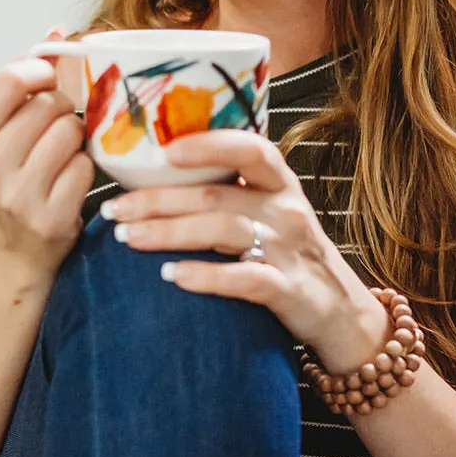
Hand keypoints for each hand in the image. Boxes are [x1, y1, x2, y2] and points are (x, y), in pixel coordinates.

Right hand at [0, 41, 95, 277]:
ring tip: (66, 151)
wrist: (20, 250)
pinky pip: (85, 166)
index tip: (48, 79)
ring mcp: (19, 195)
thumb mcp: (8, 132)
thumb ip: (29, 81)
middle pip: (48, 104)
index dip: (39, 71)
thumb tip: (58, 32)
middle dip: (64, 107)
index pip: (9, 80)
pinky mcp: (51, 217)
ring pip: (70, 131)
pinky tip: (72, 178)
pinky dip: (85, 167)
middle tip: (59, 124)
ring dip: (78, 136)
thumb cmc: (17, 178)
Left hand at [99, 129, 385, 350]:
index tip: (162, 151)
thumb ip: (231, 190)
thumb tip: (161, 171)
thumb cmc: (290, 253)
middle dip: (158, 200)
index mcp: (279, 183)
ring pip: (223, 231)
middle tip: (114, 209)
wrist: (342, 311)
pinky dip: (206, 276)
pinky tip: (172, 276)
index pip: (249, 148)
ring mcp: (290, 248)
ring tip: (128, 239)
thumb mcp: (270, 212)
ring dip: (170, 233)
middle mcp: (286, 209)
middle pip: (216, 194)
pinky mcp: (290, 289)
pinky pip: (245, 279)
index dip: (208, 145)